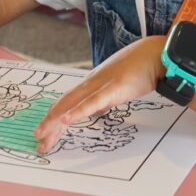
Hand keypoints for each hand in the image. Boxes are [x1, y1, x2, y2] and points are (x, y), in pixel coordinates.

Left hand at [33, 36, 165, 152]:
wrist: (156, 53)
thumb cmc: (140, 68)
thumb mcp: (117, 87)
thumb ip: (105, 98)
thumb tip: (96, 110)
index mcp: (92, 83)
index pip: (67, 102)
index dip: (53, 118)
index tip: (45, 136)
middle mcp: (91, 83)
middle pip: (64, 104)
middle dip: (49, 124)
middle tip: (38, 142)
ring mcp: (101, 84)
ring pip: (72, 103)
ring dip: (55, 119)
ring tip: (42, 134)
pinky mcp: (114, 88)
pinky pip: (93, 102)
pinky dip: (78, 111)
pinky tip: (67, 120)